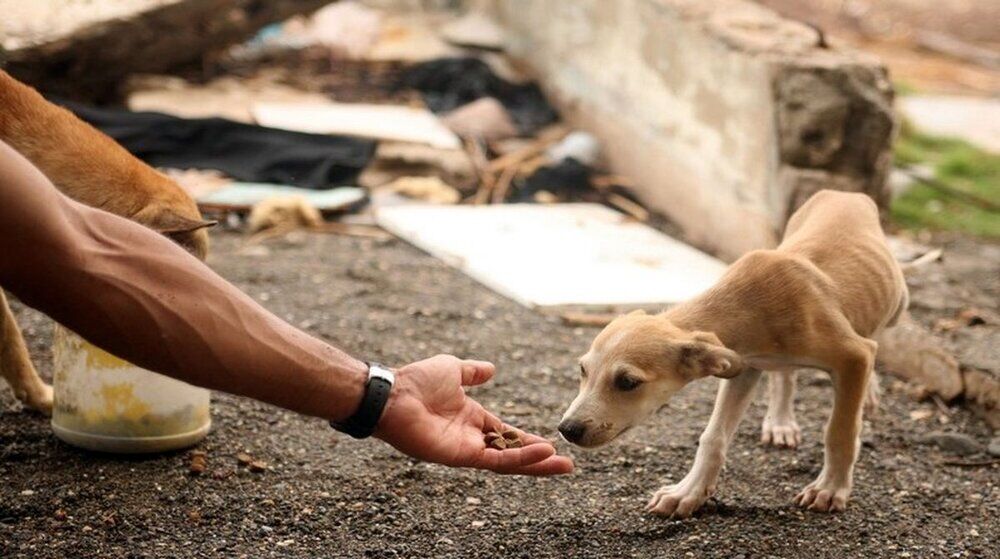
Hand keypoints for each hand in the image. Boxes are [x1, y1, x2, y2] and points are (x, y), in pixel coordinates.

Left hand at [374, 355, 573, 475]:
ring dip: (535, 463)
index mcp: (471, 418)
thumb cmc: (416, 381)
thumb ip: (473, 372)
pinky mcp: (461, 456)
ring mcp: (466, 449)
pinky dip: (520, 458)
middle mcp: (471, 438)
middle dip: (538, 459)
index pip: (506, 434)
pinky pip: (496, 461)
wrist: (394, 394)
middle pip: (512, 452)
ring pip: (508, 461)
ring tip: (562, 464)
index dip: (528, 440)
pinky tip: (542, 453)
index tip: (551, 444)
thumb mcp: (453, 369)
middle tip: (566, 463)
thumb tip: (492, 369)